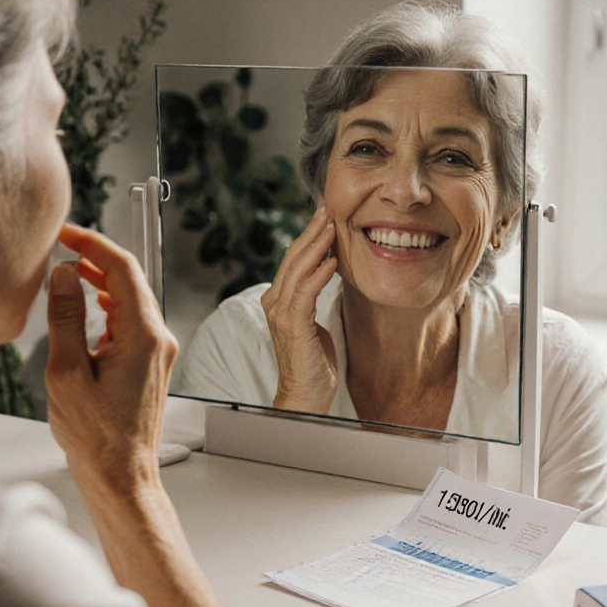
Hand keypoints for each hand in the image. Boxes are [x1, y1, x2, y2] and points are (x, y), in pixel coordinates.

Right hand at [45, 224, 176, 496]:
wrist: (121, 476)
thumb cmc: (95, 436)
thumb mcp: (66, 372)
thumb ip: (66, 318)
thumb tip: (65, 276)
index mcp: (142, 336)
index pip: (123, 269)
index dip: (94, 244)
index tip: (67, 234)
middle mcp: (158, 340)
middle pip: (131, 281)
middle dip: (97, 259)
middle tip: (64, 247)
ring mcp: (159, 353)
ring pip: (132, 301)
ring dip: (103, 283)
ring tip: (72, 273)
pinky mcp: (152, 366)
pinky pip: (133, 323)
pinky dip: (111, 308)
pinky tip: (91, 309)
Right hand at [260, 207, 338, 412]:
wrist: (305, 396)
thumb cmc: (314, 362)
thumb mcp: (313, 321)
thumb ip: (313, 297)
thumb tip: (326, 271)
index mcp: (278, 300)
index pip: (292, 260)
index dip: (308, 236)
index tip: (324, 216)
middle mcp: (274, 303)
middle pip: (292, 259)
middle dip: (311, 232)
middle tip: (327, 210)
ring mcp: (281, 315)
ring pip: (297, 271)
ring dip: (316, 247)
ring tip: (332, 227)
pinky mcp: (293, 327)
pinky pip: (306, 294)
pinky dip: (318, 275)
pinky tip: (332, 260)